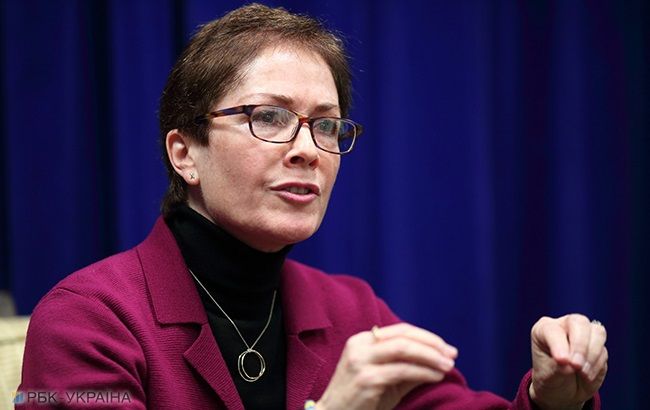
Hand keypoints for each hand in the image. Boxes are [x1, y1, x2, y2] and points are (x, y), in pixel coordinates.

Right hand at [316, 323, 457, 409]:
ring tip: (448, 366)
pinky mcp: (366, 379)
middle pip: (403, 336)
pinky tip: (436, 377)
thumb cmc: (360, 400)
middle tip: (452, 354)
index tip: (446, 347)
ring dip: (430, 357)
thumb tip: (440, 361)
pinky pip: (402, 371)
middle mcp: (360, 346)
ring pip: (403, 349)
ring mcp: (361, 362)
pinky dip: (423, 372)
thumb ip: (408, 368)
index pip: (400, 330)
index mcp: (362, 340)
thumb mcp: (386, 379)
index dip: (426, 337)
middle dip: (432, 344)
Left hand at [529, 314, 607, 409]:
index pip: (553, 329)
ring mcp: (583, 334)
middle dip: (580, 345)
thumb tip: (572, 364)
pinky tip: (586, 376)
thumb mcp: (547, 375)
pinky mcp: (599, 347)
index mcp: (544, 328)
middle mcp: (564, 326)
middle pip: (579, 322)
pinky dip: (596, 365)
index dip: (559, 345)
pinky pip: (603, 351)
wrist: (562, 392)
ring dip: (592, 355)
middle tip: (576, 366)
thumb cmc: (549, 379)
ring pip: (597, 333)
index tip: (562, 361)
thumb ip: (558, 367)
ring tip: (582, 373)